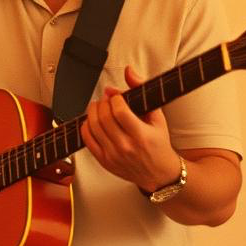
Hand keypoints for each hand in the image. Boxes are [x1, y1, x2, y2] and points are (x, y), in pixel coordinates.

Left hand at [80, 65, 180, 191]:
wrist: (159, 174)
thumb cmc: (159, 143)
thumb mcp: (158, 116)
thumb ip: (142, 91)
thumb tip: (127, 71)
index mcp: (142, 135)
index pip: (119, 111)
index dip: (115, 98)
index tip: (117, 96)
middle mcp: (126, 147)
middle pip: (104, 118)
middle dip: (102, 103)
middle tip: (106, 100)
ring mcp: (113, 155)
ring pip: (93, 127)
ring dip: (92, 112)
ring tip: (99, 107)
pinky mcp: (104, 161)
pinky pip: (87, 140)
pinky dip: (86, 126)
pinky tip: (93, 121)